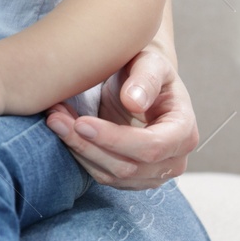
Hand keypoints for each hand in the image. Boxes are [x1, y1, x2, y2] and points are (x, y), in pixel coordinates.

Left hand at [45, 46, 199, 188]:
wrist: (140, 83)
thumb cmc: (147, 70)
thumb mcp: (150, 62)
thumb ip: (146, 78)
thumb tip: (134, 103)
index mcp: (184, 131)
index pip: (152, 147)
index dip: (115, 139)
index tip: (82, 123)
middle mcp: (174, 160)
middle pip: (128, 167)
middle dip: (88, 145)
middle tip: (56, 119)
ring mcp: (153, 174)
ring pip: (111, 176)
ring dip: (78, 150)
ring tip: (55, 119)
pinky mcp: (132, 178)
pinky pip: (102, 175)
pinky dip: (79, 154)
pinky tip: (63, 130)